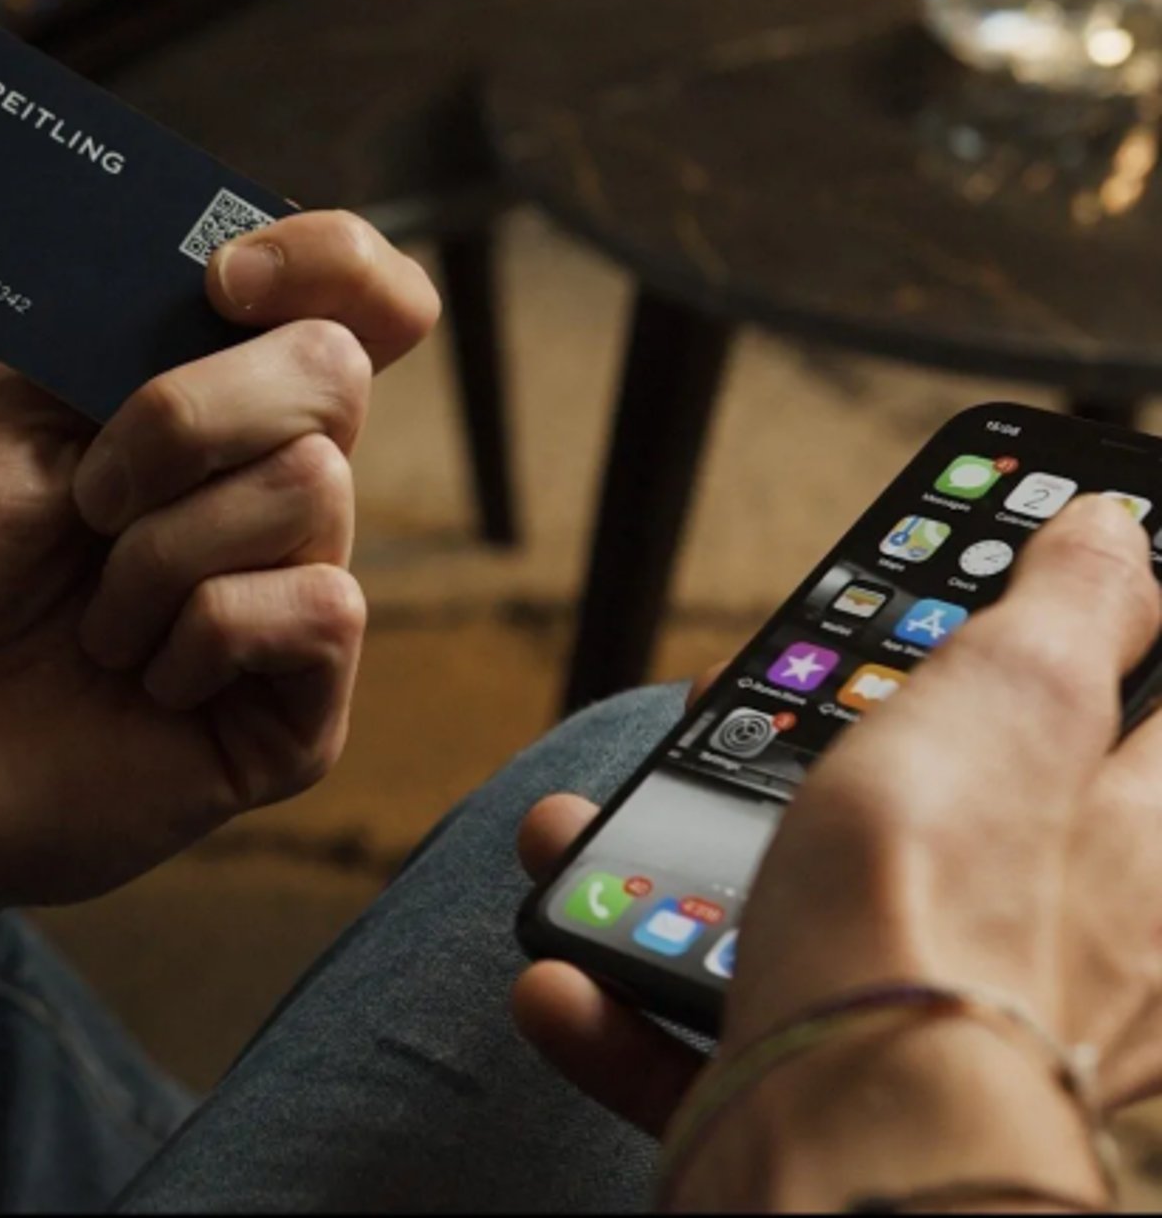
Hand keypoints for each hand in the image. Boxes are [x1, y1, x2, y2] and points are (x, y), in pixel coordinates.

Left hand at [0, 211, 437, 1045]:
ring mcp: (283, 607)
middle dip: (188, 414)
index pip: (347, 301)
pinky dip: (204, 630)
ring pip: (311, 488)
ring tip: (90, 621)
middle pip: (333, 374)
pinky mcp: (295, 718)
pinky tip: (141, 682)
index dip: (328, 259)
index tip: (226, 279)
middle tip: (86, 499)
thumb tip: (240, 265)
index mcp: (204, 415)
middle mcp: (261, 500)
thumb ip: (135, 339)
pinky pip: (320, 611)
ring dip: (162, 547)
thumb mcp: (13, 410)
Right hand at [511, 498, 1161, 1206]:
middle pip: (913, 816)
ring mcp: (917, 1033)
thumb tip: (1107, 528)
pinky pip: (711, 1045)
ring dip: (667, 873)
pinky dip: (628, 1008)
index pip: (1107, 714)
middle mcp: (1038, 950)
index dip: (1017, 644)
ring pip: (794, 925)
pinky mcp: (814, 1106)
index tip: (934, 594)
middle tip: (715, 707)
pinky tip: (569, 979)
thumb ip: (1067, 608)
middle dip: (796, 752)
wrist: (854, 1146)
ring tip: (581, 828)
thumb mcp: (1013, 699)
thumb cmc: (940, 915)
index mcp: (1120, 846)